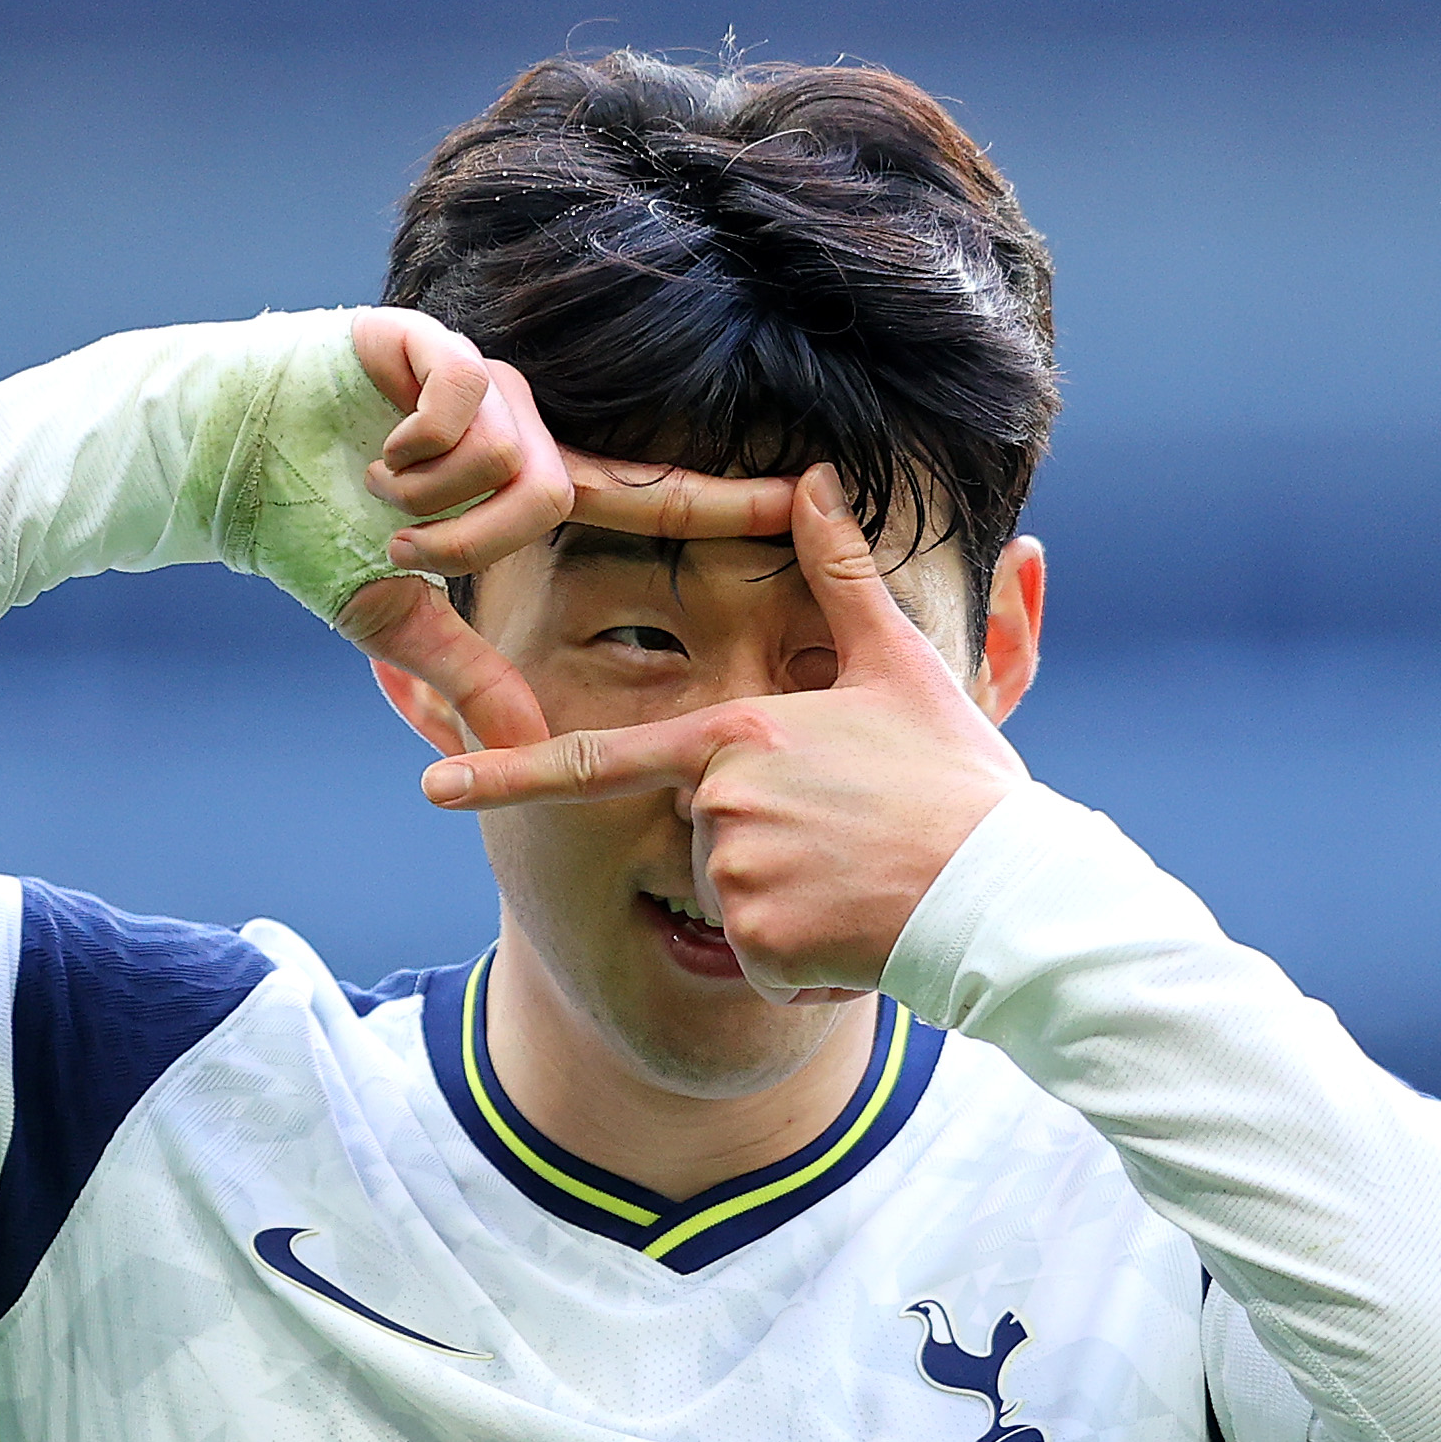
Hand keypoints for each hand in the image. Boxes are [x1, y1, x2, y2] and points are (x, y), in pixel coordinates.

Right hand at [338, 309, 800, 755]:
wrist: (227, 460)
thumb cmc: (311, 527)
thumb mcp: (398, 616)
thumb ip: (468, 676)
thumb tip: (518, 752)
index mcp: (525, 481)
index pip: (645, 494)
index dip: (722, 500)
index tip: (806, 495)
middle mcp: (519, 424)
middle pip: (556, 491)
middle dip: (474, 540)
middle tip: (403, 548)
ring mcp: (480, 381)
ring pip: (511, 456)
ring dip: (434, 498)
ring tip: (374, 491)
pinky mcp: (433, 344)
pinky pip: (463, 403)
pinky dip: (414, 446)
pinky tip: (369, 449)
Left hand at [413, 465, 1027, 999]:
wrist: (1006, 888)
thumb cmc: (956, 779)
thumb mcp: (899, 666)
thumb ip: (840, 575)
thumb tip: (816, 479)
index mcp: (737, 734)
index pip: (600, 760)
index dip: (508, 773)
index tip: (434, 789)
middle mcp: (721, 802)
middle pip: (700, 837)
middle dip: (762, 852)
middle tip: (848, 843)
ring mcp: (735, 874)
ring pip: (727, 902)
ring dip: (785, 909)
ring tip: (859, 883)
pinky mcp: (761, 942)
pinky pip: (756, 961)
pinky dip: (800, 962)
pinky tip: (857, 932)